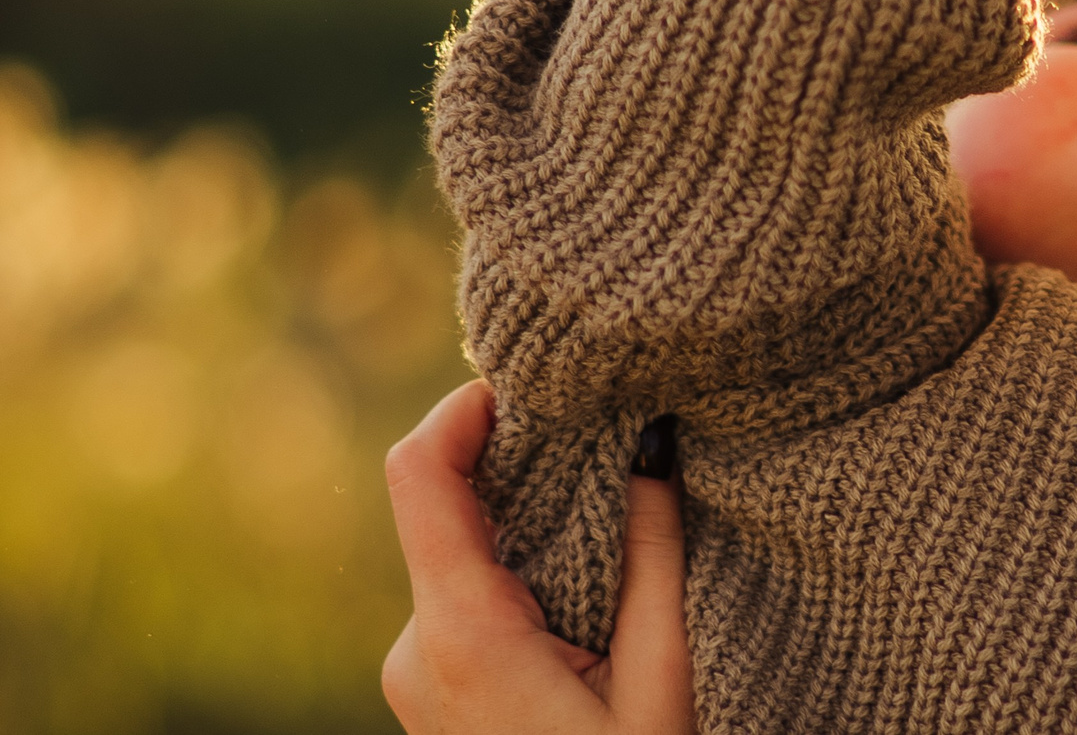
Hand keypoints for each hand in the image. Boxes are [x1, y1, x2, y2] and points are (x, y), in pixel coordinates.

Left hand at [382, 381, 691, 734]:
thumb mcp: (659, 675)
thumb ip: (653, 551)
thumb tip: (653, 442)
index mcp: (463, 633)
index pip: (419, 473)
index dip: (462, 407)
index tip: (531, 385)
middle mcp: (416, 648)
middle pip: (450, 510)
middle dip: (523, 470)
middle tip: (605, 451)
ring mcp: (417, 674)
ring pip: (465, 557)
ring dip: (529, 531)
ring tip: (610, 533)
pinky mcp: (435, 692)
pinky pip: (466, 603)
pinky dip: (519, 577)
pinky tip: (584, 597)